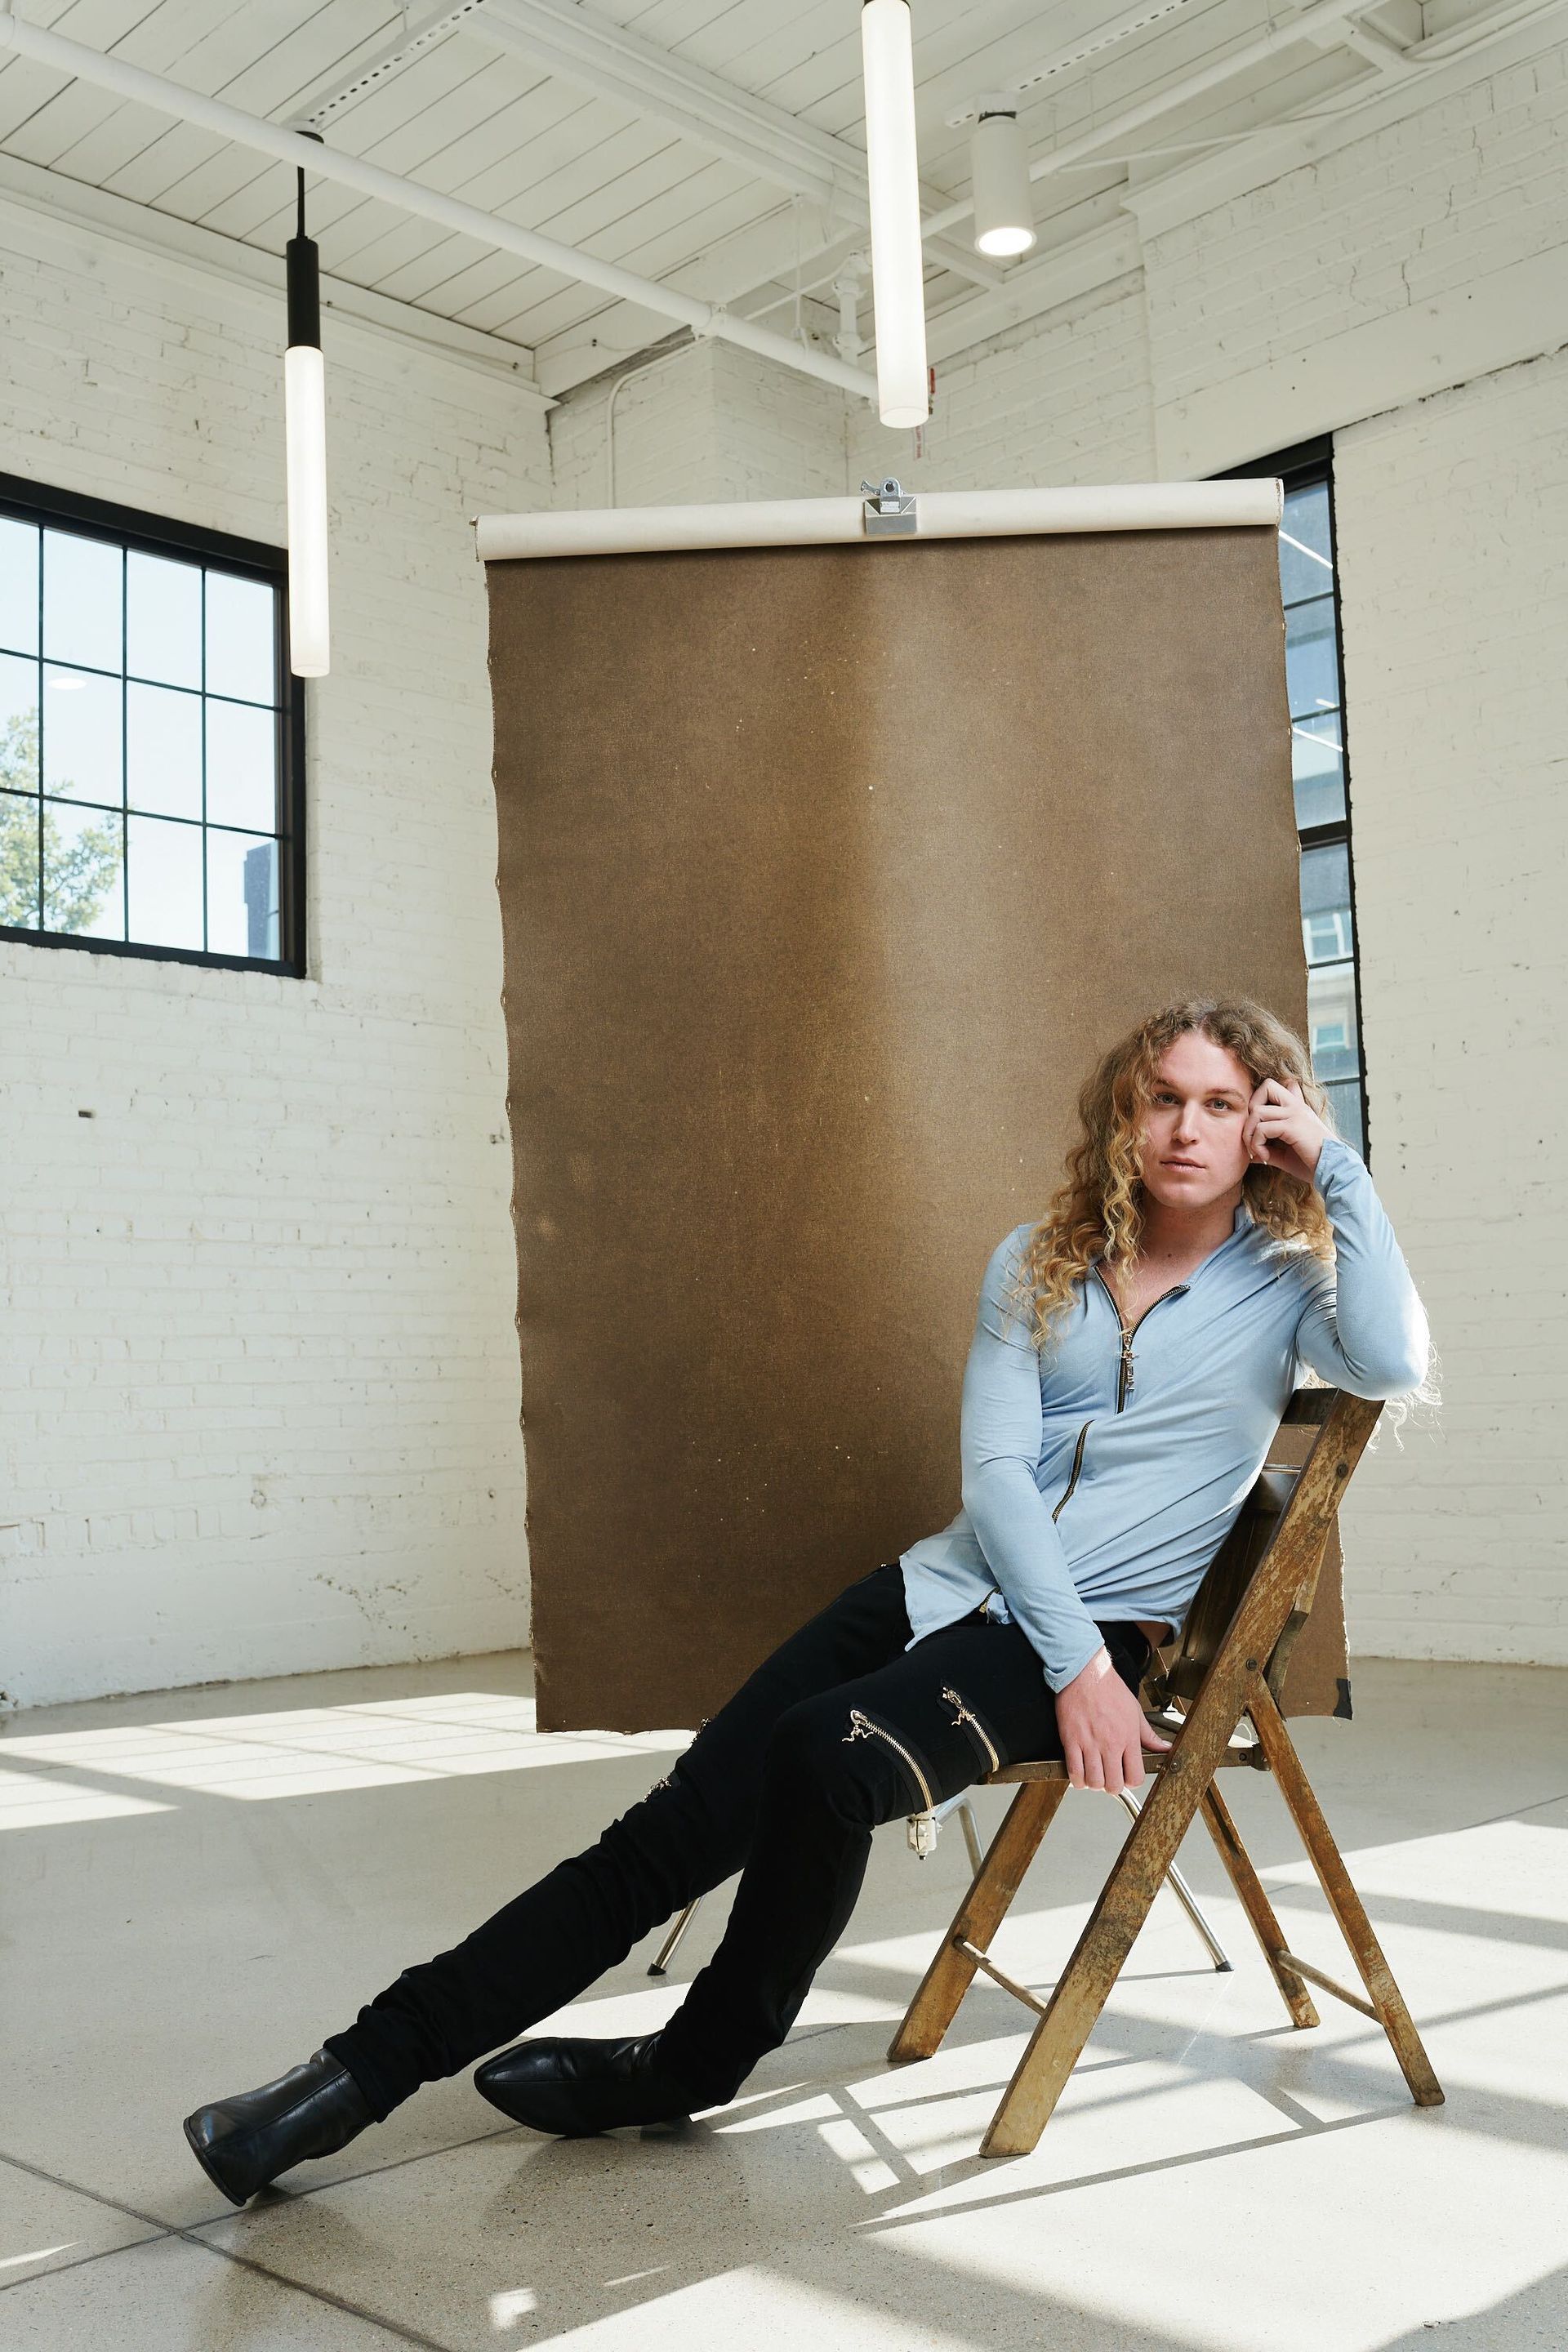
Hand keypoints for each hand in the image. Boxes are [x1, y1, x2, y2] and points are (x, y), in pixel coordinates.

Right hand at [1054, 1646, 1171, 1793]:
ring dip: (1094, 1783)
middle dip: (1112, 1786)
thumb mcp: (1135, 1712)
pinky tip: (1080, 1773)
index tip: (1126, 1777)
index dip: (1131, 1782)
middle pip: (1114, 1785)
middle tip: (1109, 1778)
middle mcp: (1110, 1744)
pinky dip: (1077, 1779)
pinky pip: (1074, 1771)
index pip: (1135, 1777)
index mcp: (1129, 1738)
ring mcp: (1090, 1743)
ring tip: (1094, 1775)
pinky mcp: (1071, 1740)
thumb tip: (1165, 1748)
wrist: (1085, 1673)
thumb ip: (1149, 1736)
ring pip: (1094, 1782)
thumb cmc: (1110, 1689)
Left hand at [1243, 1075, 1327, 1187]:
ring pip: (1257, 1110)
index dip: (1265, 1099)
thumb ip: (1269, 1150)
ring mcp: (1296, 1114)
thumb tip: (1249, 1156)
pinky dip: (1256, 1144)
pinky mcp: (1293, 1126)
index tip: (1261, 1125)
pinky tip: (1264, 1157)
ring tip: (1256, 1151)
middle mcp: (1297, 1107)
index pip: (1283, 1086)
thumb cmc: (1312, 1164)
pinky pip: (1262, 1129)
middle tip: (1251, 1134)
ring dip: (1249, 1133)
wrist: (1333, 1171)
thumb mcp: (1286, 1155)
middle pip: (1267, 1086)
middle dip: (1250, 1108)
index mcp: (1298, 1110)